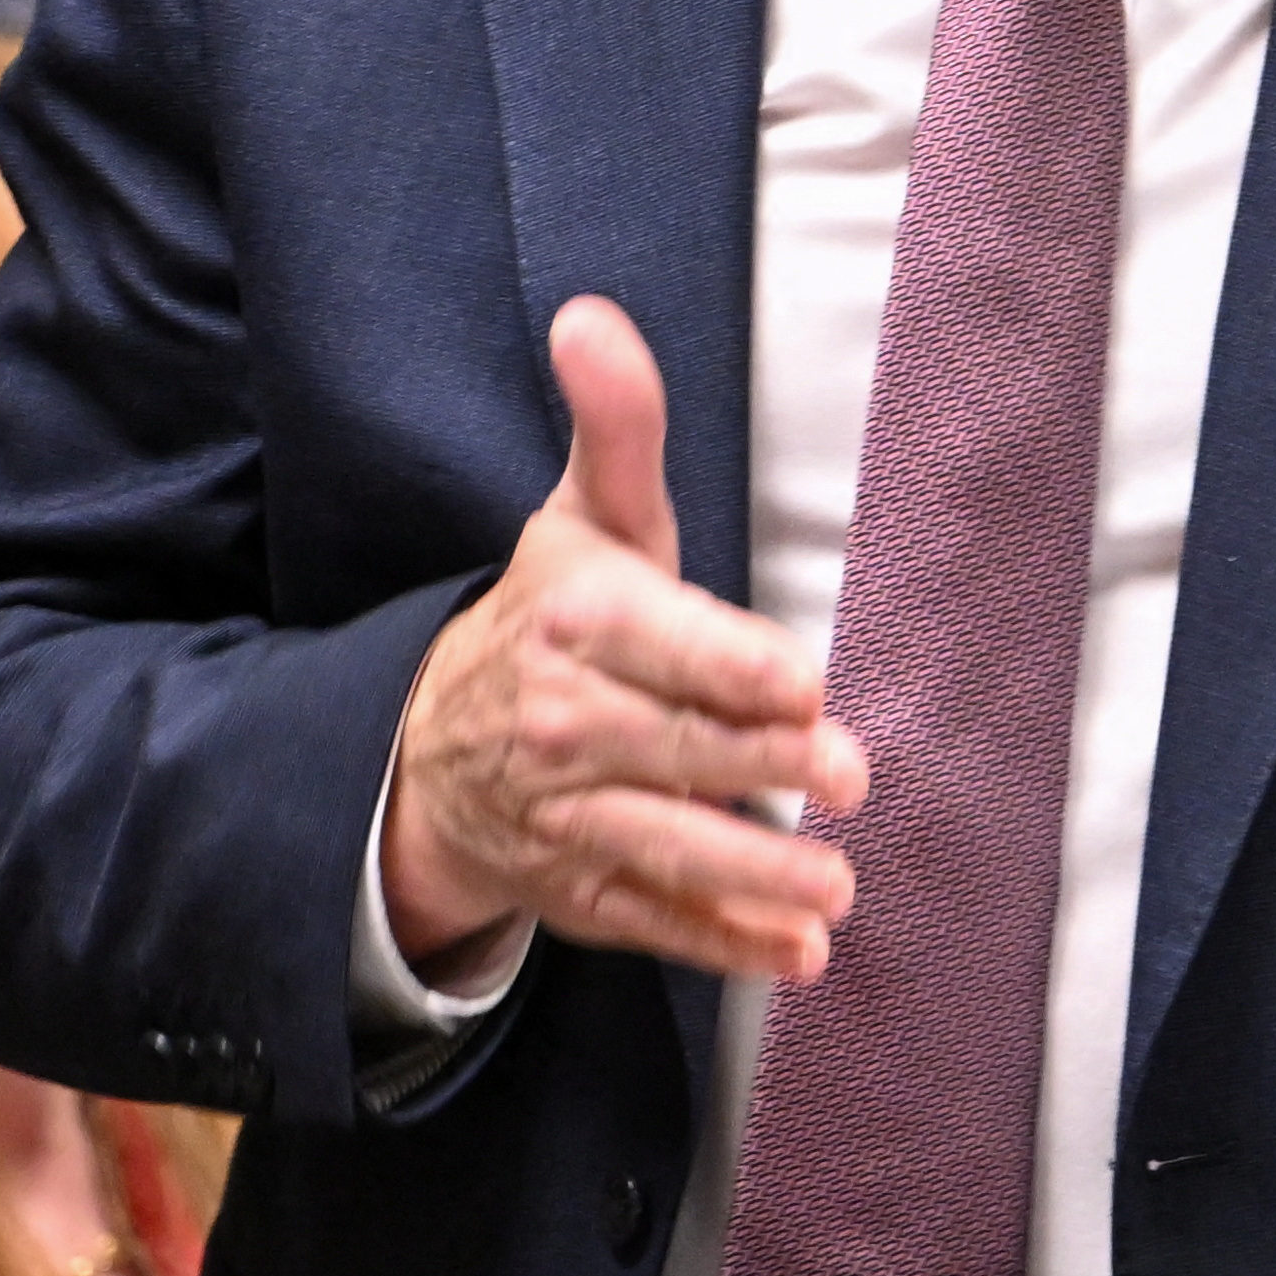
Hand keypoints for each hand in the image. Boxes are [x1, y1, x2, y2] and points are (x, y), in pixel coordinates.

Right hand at [381, 296, 863, 977]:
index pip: (664, 644)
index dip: (733, 665)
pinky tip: (792, 959)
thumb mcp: (585, 516)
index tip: (801, 681)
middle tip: (848, 776)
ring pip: (666, 848)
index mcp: (580, 621)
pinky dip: (720, 947)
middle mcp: (568, 723)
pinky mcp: (582, 891)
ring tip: (833, 890)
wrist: (427, 749)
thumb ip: (618, 424)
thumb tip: (590, 316)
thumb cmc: (550, 616)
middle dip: (764, 764)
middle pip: (678, 747)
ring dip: (751, 874)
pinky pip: (653, 924)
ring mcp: (571, 817)